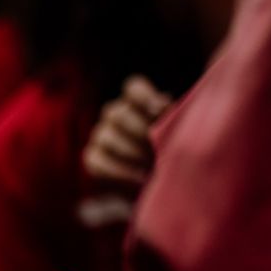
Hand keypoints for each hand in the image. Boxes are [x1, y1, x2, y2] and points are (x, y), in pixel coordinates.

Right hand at [80, 76, 173, 193]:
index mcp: (137, 102)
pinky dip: (120, 172)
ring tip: (151, 165)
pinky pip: (97, 162)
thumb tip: (166, 108)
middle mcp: (115, 114)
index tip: (160, 110)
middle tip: (157, 147)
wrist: (158, 182)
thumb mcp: (177, 134)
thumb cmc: (172, 152)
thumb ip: (172, 120)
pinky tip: (139, 178)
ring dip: (131, 152)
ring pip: (105, 136)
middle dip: (139, 131)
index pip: (133, 87)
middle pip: (117, 113)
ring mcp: (100, 135)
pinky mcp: (93, 158)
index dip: (143, 96)